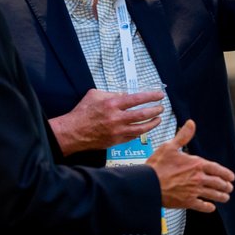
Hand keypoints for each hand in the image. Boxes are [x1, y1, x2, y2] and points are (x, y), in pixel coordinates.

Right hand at [50, 88, 164, 154]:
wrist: (73, 132)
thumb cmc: (82, 112)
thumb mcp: (95, 95)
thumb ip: (112, 93)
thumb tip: (125, 95)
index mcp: (112, 104)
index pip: (137, 99)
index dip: (151, 96)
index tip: (159, 95)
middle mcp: (117, 118)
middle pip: (143, 114)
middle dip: (155, 110)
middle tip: (161, 107)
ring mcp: (117, 131)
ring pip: (141, 128)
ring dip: (153, 123)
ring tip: (158, 119)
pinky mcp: (116, 141)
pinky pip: (134, 136)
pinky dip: (141, 132)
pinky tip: (145, 128)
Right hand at [147, 119, 234, 211]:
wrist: (147, 184)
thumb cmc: (156, 166)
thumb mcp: (170, 146)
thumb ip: (183, 136)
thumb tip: (191, 124)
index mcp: (196, 164)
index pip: (217, 169)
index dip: (226, 173)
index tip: (231, 177)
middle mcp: (198, 179)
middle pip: (218, 183)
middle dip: (225, 185)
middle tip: (229, 187)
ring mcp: (193, 191)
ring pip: (213, 195)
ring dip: (221, 196)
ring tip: (225, 197)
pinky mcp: (187, 202)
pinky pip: (201, 206)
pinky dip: (208, 207)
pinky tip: (211, 207)